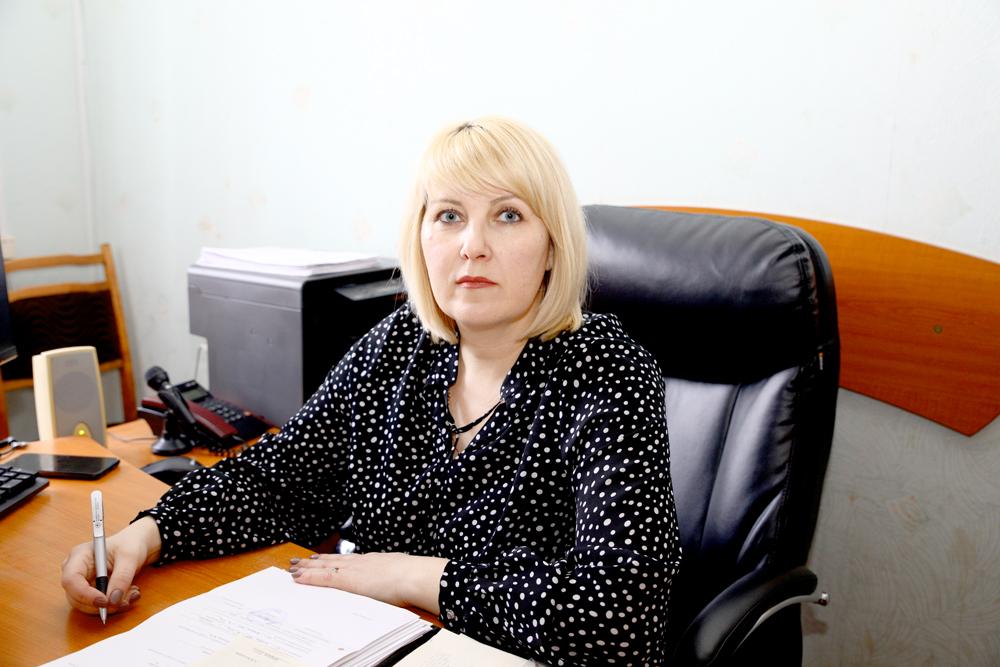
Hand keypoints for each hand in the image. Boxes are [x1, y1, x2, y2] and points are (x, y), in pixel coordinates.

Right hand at [61, 516, 161, 616]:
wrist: (136, 545)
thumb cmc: (129, 544)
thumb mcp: (130, 557)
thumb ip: (121, 577)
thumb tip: (113, 601)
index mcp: (79, 556)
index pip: (71, 580)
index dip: (85, 595)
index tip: (105, 601)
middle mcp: (76, 570)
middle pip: (76, 597)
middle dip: (101, 604)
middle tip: (124, 602)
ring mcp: (82, 582)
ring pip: (88, 605)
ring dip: (111, 606)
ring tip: (132, 594)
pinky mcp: (91, 592)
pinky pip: (98, 606)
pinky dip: (115, 604)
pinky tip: (130, 594)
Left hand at [289, 552, 447, 613]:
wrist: (412, 577)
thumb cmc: (413, 578)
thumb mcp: (403, 573)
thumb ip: (395, 576)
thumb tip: (398, 580)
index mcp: (375, 561)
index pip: (349, 560)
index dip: (334, 559)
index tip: (322, 558)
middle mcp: (361, 562)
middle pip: (333, 561)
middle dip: (315, 561)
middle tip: (300, 560)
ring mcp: (352, 570)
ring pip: (324, 567)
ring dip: (307, 567)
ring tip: (294, 566)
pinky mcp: (347, 581)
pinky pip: (323, 579)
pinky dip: (309, 577)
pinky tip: (298, 577)